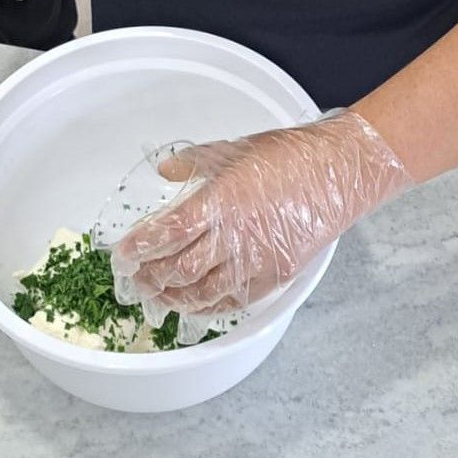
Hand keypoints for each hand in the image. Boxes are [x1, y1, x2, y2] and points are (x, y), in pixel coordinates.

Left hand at [110, 112, 411, 322]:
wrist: (335, 174)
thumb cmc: (286, 157)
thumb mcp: (233, 150)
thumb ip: (195, 163)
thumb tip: (164, 172)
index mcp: (222, 200)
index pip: (170, 231)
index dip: (142, 247)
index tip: (122, 255)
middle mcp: (236, 235)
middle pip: (180, 269)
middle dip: (151, 277)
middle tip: (134, 279)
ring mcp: (256, 260)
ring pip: (204, 293)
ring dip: (174, 297)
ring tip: (157, 295)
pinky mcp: (274, 277)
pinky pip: (233, 301)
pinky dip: (208, 307)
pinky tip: (193, 305)